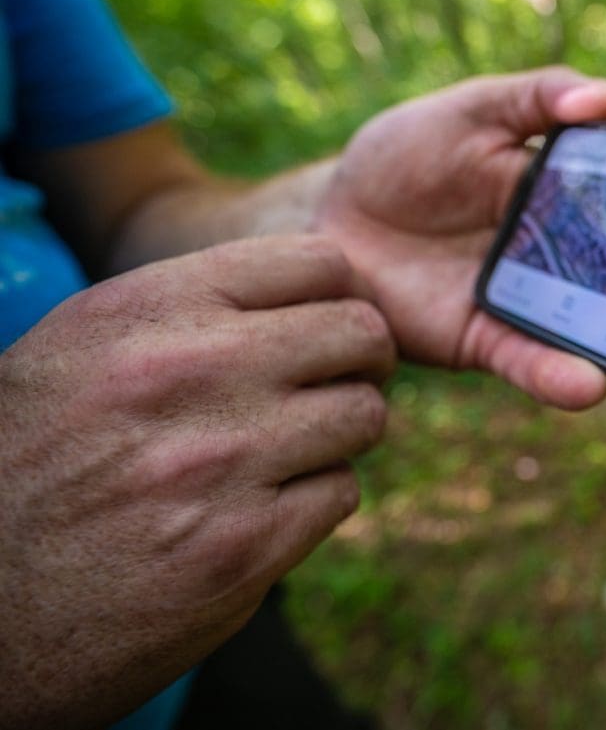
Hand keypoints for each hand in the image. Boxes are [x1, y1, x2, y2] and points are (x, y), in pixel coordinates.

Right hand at [0, 235, 394, 728]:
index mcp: (147, 311)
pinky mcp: (244, 550)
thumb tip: (301, 297)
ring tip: (293, 452)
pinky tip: (265, 510)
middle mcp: (190, 374)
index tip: (323, 329)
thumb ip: (187, 315)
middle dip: (361, 362)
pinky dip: (315, 501)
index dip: (339, 296)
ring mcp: (221, 464)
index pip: (316, 263)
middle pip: (362, 334)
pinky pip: (340, 493)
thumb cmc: (27, 467)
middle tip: (333, 388)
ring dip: (340, 435)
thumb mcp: (79, 354)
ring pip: (363, 414)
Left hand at [314, 66, 605, 408]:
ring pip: (584, 326)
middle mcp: (557, 252)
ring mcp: (523, 299)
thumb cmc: (405, 154)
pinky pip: (524, 360)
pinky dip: (555, 375)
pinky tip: (587, 385)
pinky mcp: (483, 340)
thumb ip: (537, 98)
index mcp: (562, 192)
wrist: (331, 218)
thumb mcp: (471, 110)